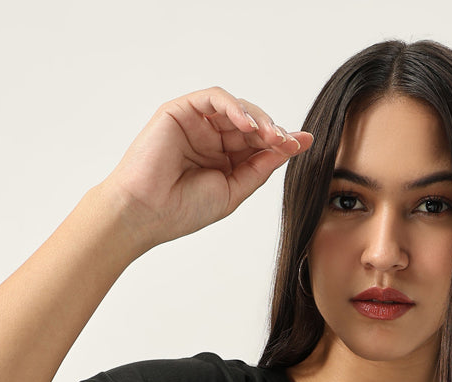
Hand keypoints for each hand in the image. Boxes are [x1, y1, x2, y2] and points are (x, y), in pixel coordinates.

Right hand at [100, 87, 313, 249]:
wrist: (145, 213)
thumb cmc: (181, 210)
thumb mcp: (232, 191)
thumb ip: (258, 169)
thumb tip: (288, 149)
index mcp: (223, 160)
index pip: (258, 144)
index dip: (282, 142)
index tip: (306, 142)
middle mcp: (211, 139)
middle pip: (251, 123)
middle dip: (273, 130)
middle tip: (288, 142)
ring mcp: (196, 123)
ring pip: (236, 107)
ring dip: (257, 118)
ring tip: (269, 135)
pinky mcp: (180, 111)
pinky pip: (213, 98)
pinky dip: (233, 107)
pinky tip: (246, 125)